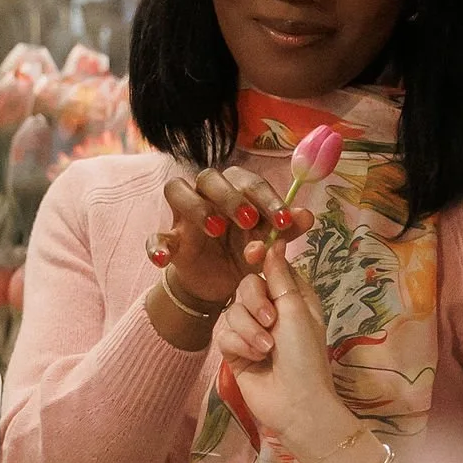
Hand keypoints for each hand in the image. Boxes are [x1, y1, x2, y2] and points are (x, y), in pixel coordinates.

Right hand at [153, 163, 309, 309]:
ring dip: (197, 207)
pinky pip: (154, 236)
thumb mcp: (269, 243)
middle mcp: (206, 194)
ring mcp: (183, 216)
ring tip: (216, 230)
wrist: (220, 284)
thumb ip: (286, 229)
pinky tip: (164, 258)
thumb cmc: (245, 253)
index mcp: (235, 190)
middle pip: (209, 177)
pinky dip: (156, 245)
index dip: (266, 197)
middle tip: (249, 220)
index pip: (247, 181)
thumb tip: (307, 216)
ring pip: (177, 190)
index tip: (282, 219)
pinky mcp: (169, 240)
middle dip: (230, 196)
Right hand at [212, 238, 351, 457]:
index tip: (251, 254)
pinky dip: (239, 344)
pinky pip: (223, 333)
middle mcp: (271, 310)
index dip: (260, 261)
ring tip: (266, 349)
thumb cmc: (304, 354)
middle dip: (254, 302)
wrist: (294, 401)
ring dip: (249, 330)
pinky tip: (254, 359)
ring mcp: (250, 330)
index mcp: (292, 297)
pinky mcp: (234, 349)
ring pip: (231, 310)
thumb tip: (275, 243)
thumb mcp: (296, 310)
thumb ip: (280, 276)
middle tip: (271, 321)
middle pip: (245, 286)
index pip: (270, 267)